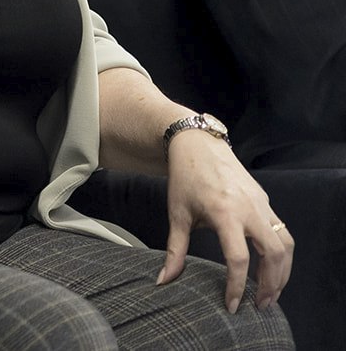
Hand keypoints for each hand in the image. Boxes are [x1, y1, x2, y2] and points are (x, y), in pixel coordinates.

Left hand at [159, 131, 292, 312]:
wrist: (197, 144)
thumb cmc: (185, 178)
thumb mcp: (177, 214)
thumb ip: (174, 250)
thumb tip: (164, 279)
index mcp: (224, 213)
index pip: (238, 258)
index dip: (236, 286)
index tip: (231, 304)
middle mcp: (249, 209)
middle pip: (274, 254)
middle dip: (271, 284)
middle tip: (260, 304)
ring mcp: (262, 204)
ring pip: (286, 244)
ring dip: (282, 271)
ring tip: (270, 291)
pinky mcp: (266, 201)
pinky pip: (283, 231)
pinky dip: (282, 253)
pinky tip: (271, 266)